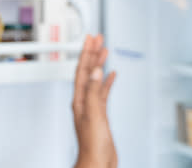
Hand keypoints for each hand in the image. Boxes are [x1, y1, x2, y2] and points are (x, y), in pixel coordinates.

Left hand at [73, 34, 116, 167]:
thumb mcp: (94, 114)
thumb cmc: (92, 145)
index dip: (86, 52)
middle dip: (92, 53)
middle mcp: (83, 100)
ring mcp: (92, 106)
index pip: (82, 70)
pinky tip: (112, 75)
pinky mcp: (100, 113)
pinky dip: (107, 81)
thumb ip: (94, 92)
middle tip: (97, 37)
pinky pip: (103, 92)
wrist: (98, 162)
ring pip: (96, 79)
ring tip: (104, 50)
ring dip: (99, 64)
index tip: (90, 38)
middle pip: (88, 71)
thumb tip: (96, 71)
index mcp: (80, 99)